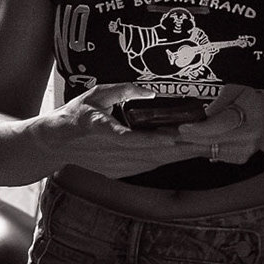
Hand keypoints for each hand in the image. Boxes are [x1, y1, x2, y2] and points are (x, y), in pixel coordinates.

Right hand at [32, 82, 210, 178]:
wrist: (54, 146)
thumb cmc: (73, 117)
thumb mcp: (95, 95)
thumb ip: (122, 91)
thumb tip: (149, 91)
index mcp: (101, 129)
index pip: (130, 138)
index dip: (155, 139)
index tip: (176, 136)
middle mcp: (112, 152)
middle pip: (153, 153)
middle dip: (182, 147)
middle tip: (209, 140)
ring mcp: (117, 165)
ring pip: (155, 162)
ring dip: (179, 155)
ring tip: (206, 147)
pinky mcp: (120, 172)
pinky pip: (149, 166)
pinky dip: (168, 159)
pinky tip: (184, 154)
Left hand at [173, 84, 263, 163]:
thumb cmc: (253, 102)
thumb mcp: (239, 91)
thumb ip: (222, 100)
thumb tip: (206, 113)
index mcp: (248, 116)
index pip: (220, 125)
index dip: (199, 128)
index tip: (182, 127)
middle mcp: (248, 136)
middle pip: (211, 140)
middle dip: (186, 138)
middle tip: (164, 134)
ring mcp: (245, 150)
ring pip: (211, 150)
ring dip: (188, 145)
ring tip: (168, 140)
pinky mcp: (240, 159)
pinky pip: (215, 155)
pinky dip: (199, 149)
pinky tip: (185, 144)